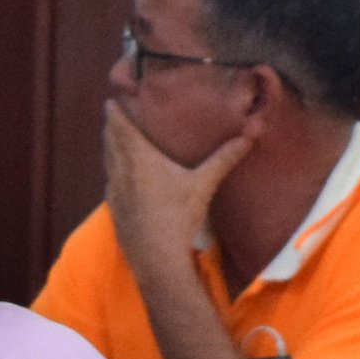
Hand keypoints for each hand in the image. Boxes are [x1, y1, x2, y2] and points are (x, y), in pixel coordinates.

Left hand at [103, 100, 250, 282]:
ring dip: (109, 146)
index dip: (115, 114)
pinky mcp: (113, 208)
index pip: (121, 129)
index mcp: (139, 159)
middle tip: (112, 113)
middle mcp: (121, 171)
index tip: (110, 100)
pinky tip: (117, 173)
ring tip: (112, 137)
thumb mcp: (203, 184)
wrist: (155, 258)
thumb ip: (225, 157)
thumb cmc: (178, 217)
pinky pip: (109, 180)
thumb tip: (252, 132)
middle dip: (111, 126)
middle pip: (110, 142)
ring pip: (107, 161)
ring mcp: (114, 191)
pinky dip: (111, 168)